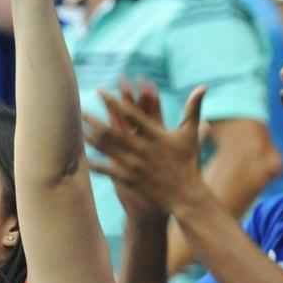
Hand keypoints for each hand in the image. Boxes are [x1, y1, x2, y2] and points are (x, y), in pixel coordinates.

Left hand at [83, 80, 207, 218]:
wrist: (187, 196)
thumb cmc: (189, 162)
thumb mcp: (190, 134)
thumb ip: (193, 108)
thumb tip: (203, 86)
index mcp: (156, 136)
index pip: (131, 115)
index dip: (115, 102)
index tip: (100, 91)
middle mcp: (143, 149)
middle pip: (113, 132)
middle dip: (95, 120)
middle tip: (80, 109)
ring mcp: (136, 165)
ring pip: (108, 150)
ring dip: (92, 139)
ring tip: (79, 128)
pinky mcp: (131, 180)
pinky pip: (109, 171)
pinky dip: (96, 164)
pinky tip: (84, 158)